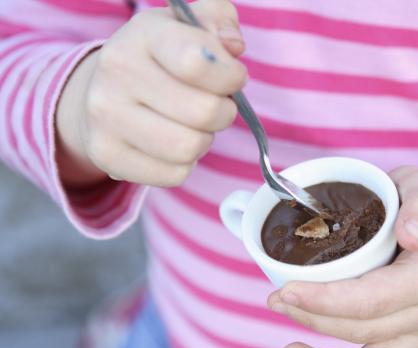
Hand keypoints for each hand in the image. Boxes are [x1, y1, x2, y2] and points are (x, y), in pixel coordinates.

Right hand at [55, 0, 246, 186]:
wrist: (103, 90)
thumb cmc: (162, 58)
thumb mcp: (189, 25)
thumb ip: (219, 20)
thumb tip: (232, 47)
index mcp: (142, 34)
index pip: (199, 63)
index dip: (231, 76)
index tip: (233, 76)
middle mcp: (116, 73)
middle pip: (204, 113)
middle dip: (223, 111)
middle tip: (213, 104)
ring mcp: (105, 117)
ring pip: (189, 148)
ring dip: (204, 140)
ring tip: (192, 124)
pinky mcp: (107, 156)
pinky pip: (174, 175)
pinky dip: (184, 164)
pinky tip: (171, 144)